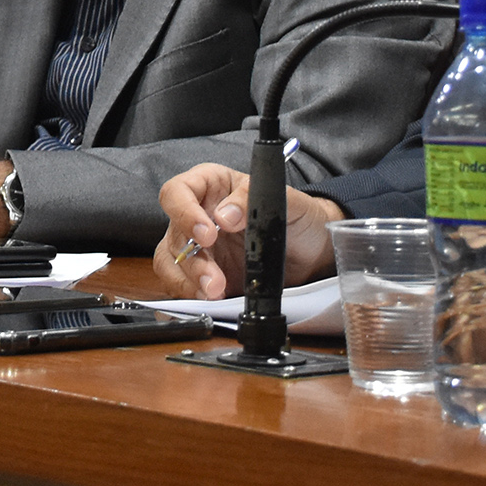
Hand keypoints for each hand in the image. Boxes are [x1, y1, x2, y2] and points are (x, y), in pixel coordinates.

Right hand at [152, 165, 342, 299]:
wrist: (313, 253)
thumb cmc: (298, 217)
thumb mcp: (286, 201)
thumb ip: (254, 200)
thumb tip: (225, 215)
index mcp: (212, 186)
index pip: (178, 192)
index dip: (185, 212)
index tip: (208, 233)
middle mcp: (198, 214)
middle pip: (174, 233)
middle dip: (192, 260)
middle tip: (214, 278)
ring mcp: (198, 247)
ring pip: (172, 262)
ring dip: (188, 280)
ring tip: (215, 292)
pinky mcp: (202, 275)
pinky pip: (181, 284)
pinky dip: (190, 294)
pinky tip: (210, 299)